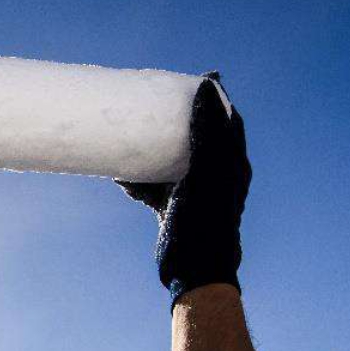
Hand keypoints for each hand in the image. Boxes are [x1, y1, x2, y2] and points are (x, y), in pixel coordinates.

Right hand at [116, 72, 250, 309]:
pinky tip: (118, 176)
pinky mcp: (172, 209)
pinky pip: (152, 186)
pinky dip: (137, 179)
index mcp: (231, 165)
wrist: (195, 272)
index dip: (213, 98)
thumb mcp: (208, 171)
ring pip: (170, 160)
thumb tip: (208, 87)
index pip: (226, 121)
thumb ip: (208, 132)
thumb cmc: (207, 222)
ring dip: (150, 148)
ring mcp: (192, 192)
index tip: (195, 78)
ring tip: (131, 132)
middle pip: (195, 137)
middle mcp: (214, 176)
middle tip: (155, 99)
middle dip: (175, 119)